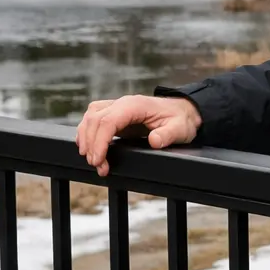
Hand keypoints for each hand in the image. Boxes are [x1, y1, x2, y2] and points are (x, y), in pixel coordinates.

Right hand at [75, 94, 201, 176]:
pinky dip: (87, 133)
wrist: (182, 111)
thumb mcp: (180, 129)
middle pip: (95, 120)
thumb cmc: (180, 119)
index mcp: (135, 105)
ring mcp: (117, 107)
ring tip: (94, 161)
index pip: (108, 121)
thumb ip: (168, 135)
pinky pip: (93, 119)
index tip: (99, 159)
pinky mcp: (115, 114)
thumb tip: (154, 141)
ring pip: (90, 118)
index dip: (100, 141)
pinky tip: (89, 147)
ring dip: (86, 139)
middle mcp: (122, 103)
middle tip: (98, 166)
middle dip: (91, 145)